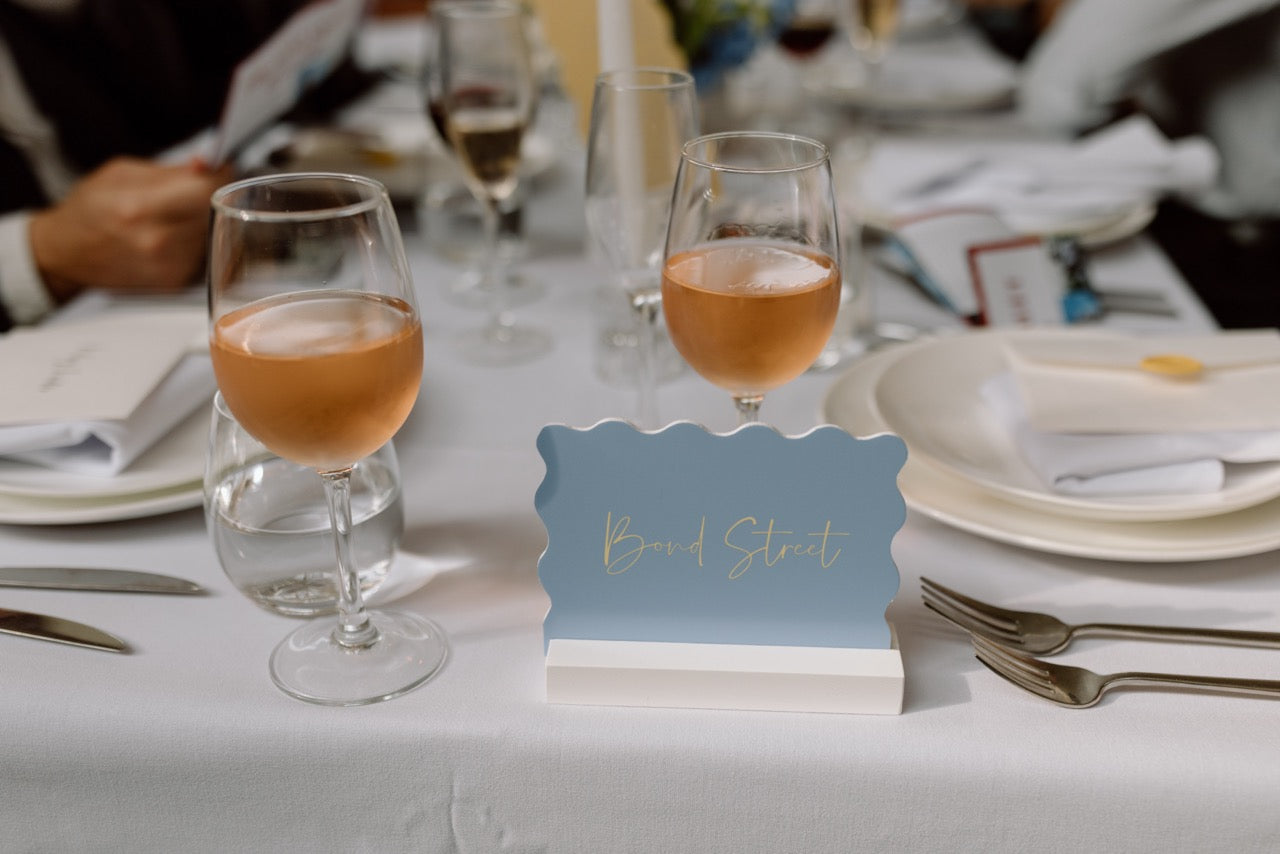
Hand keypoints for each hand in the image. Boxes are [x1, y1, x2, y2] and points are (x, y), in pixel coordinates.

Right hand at [29, 156, 234, 303]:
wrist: (66, 254)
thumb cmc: (89, 210)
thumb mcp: (122, 174)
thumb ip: (171, 171)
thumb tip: (207, 165)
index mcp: (139, 208)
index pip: (205, 191)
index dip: (219, 176)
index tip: (219, 170)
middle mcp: (156, 242)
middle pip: (214, 212)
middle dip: (210, 198)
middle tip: (192, 192)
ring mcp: (167, 267)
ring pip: (212, 234)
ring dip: (202, 221)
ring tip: (174, 216)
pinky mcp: (174, 283)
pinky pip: (203, 254)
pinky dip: (195, 243)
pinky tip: (171, 237)